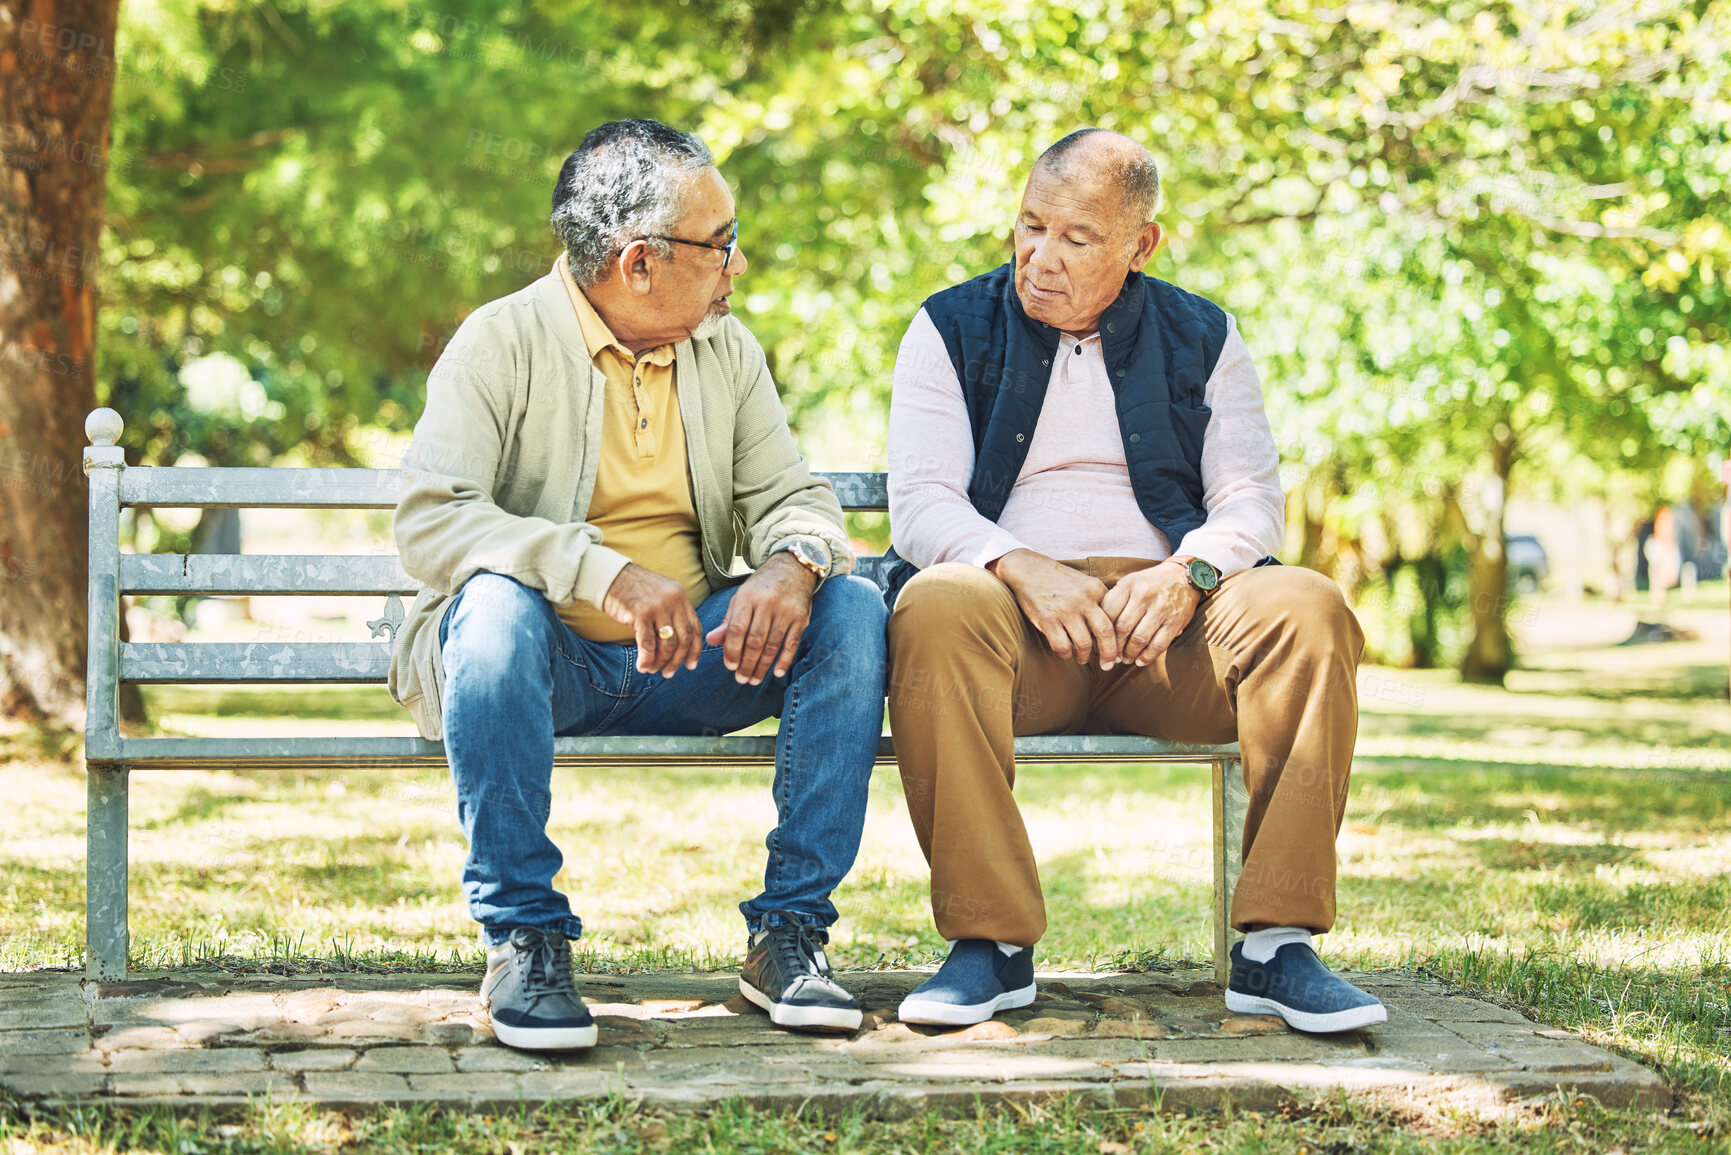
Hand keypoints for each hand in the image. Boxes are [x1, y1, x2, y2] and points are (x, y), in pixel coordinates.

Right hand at [601, 563, 702, 676]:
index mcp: (680, 596)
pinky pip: (648, 644)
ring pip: (667, 644)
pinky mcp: (641, 614)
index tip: (690, 665)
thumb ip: (671, 614)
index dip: (694, 650)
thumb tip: (677, 646)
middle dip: (677, 660)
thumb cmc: (632, 590)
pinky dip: (646, 659)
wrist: (609, 576)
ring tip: (652, 669)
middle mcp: (673, 600)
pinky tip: (642, 666)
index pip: (695, 627)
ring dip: (660, 661)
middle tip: (668, 673)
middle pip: (683, 638)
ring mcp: (658, 607)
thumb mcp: (659, 597)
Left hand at [704, 551, 816, 684]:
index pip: (736, 629)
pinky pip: (792, 643)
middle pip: (754, 641)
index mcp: (747, 597)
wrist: (792, 568)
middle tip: (741, 680)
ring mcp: (785, 610)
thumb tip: (711, 641)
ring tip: (754, 680)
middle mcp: (766, 603)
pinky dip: (785, 660)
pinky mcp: (801, 617)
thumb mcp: (741, 598)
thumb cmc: (761, 587)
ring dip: (762, 666)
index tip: (730, 667)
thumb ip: (727, 621)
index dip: (731, 651)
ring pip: (772, 645)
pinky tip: (777, 672)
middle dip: (746, 664)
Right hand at [989, 549, 1118, 667]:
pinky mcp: (1048, 619)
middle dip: (1109, 653)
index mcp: (1096, 589)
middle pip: (1105, 633)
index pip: (1115, 618)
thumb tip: (1113, 629)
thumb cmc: (1059, 580)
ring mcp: (1065, 610)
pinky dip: (1066, 654)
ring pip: (1084, 644)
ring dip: (1085, 656)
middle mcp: (1083, 599)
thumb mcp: (1085, 582)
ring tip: (1083, 658)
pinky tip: (1066, 653)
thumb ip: (1099, 600)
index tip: (1118, 650)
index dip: (1119, 638)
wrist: (1029, 570)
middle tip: (1109, 664)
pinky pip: (1062, 646)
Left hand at [1100, 561, 1201, 666]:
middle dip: (1114, 646)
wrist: (1184, 577)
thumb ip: (1115, 599)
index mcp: (1130, 584)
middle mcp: (1144, 595)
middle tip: (1111, 656)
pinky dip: (1147, 657)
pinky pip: (1158, 645)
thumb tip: (1098, 624)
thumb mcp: (1130, 581)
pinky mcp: (1175, 622)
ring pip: (1139, 639)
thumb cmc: (1151, 583)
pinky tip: (1140, 660)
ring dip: (1129, 654)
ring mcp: (1161, 609)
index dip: (1101, 630)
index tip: (1100, 641)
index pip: (1108, 611)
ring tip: (1125, 659)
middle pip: (1122, 628)